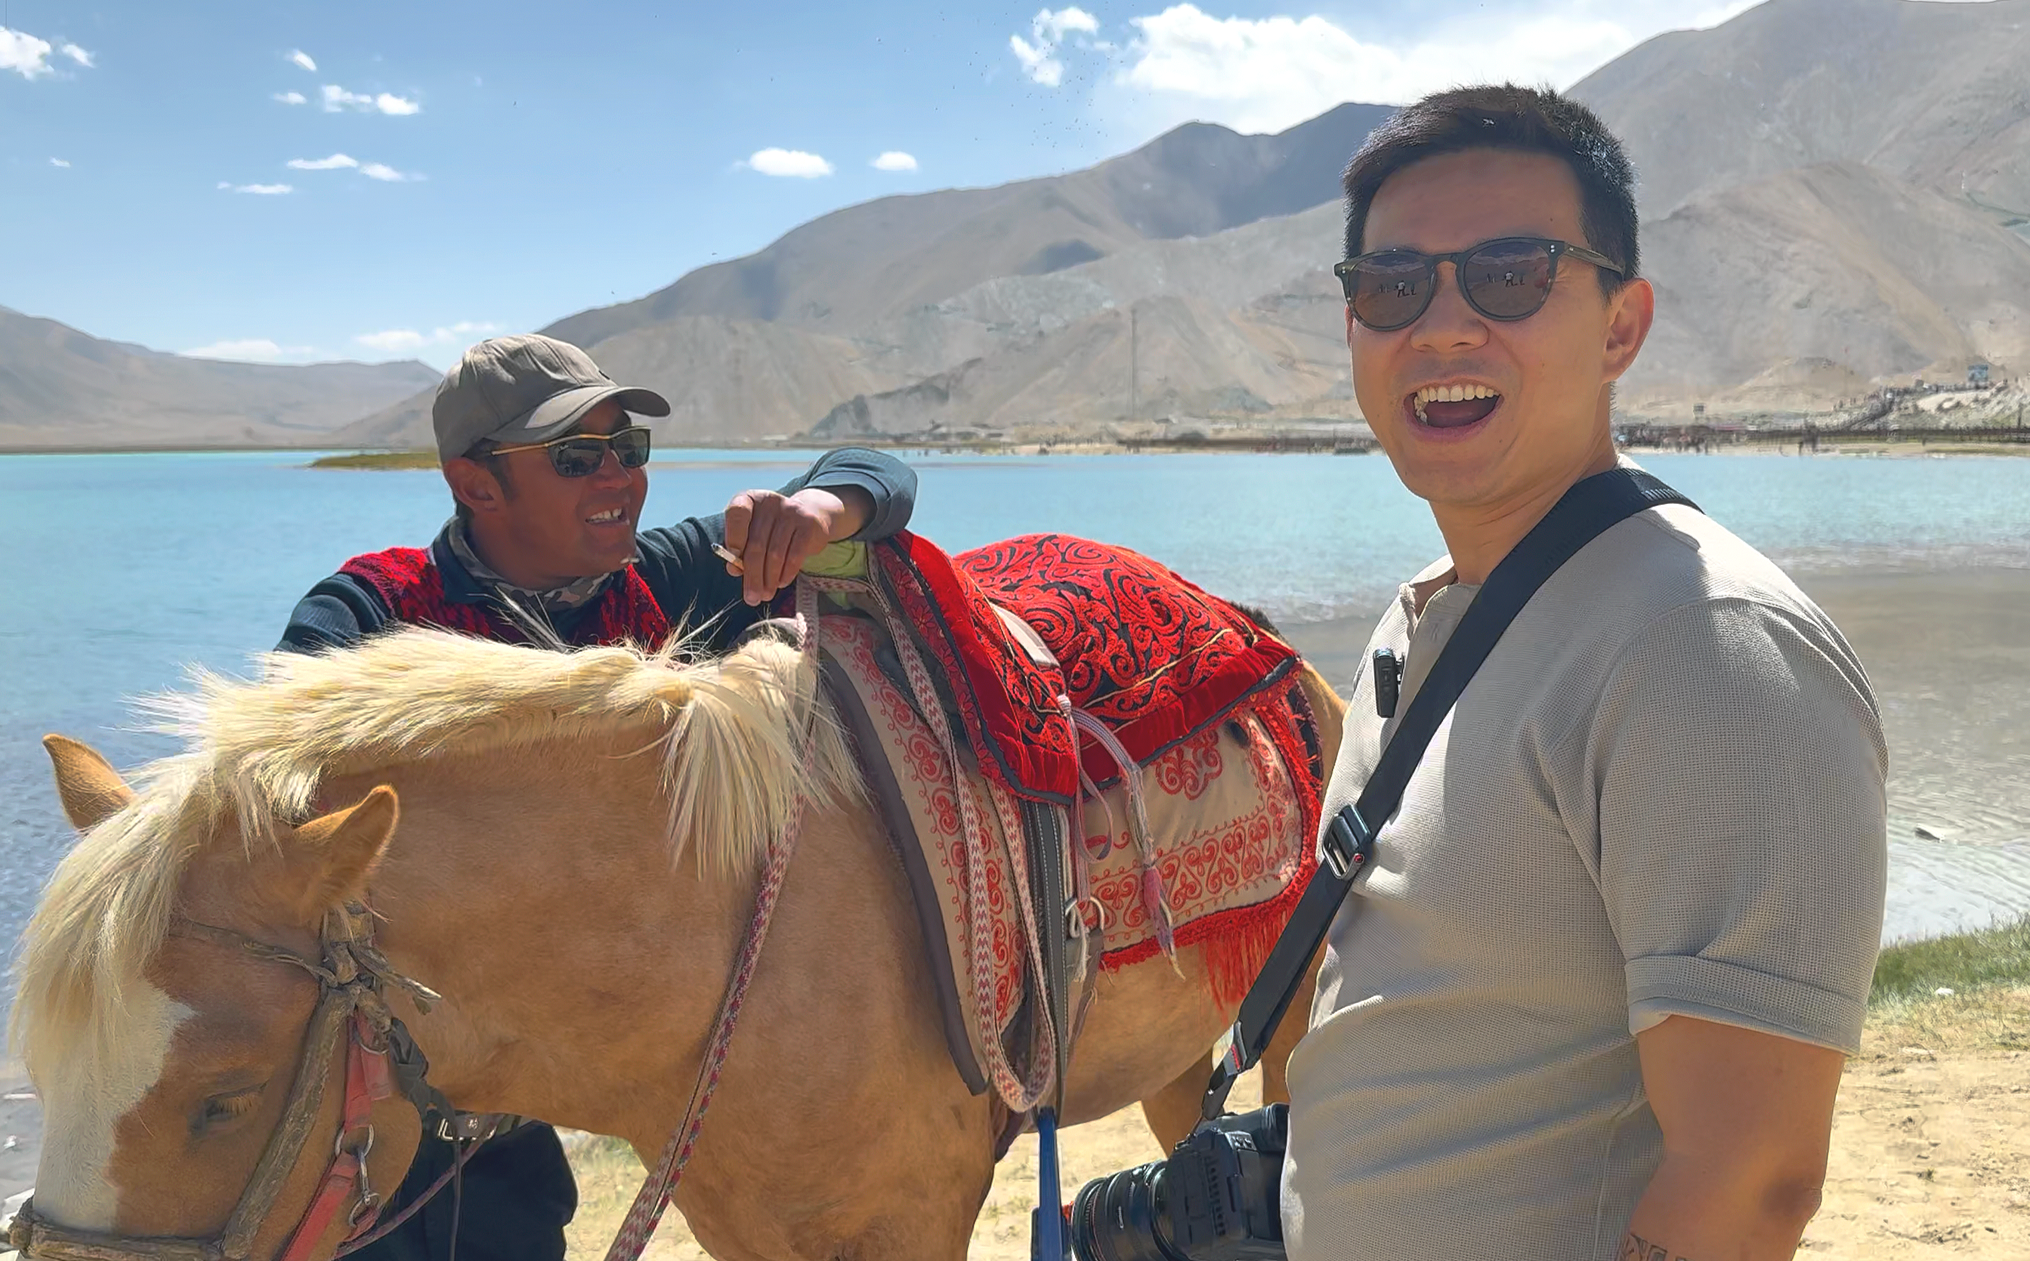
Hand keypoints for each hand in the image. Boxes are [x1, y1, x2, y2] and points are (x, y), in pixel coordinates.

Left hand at [721, 487, 866, 604]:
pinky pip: (795, 554)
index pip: (737, 513)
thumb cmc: (772, 530)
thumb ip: (741, 550)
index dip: (733, 538)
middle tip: (751, 598)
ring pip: (775, 552)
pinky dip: (787, 572)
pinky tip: (782, 583)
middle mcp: (770, 502)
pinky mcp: (809, 524)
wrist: (809, 516)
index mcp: (749, 499)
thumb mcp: (753, 534)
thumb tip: (734, 569)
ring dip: (769, 579)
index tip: (733, 565)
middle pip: (757, 543)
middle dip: (753, 575)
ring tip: (766, 595)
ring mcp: (791, 510)